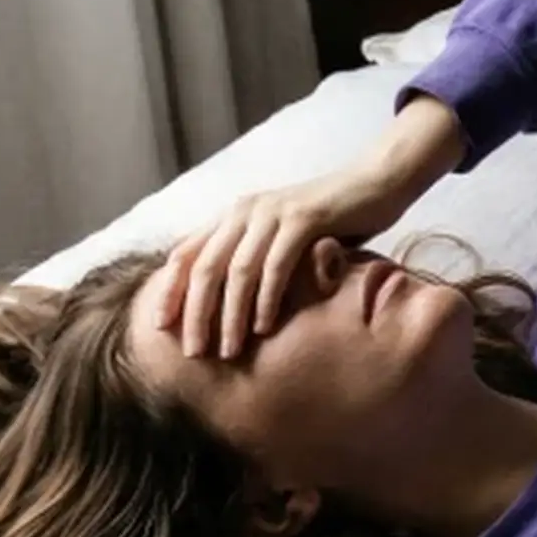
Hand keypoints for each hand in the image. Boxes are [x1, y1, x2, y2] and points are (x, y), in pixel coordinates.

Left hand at [158, 95, 465, 357]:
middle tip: (194, 353)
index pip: (185, 254)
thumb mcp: (281, 237)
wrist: (376, 184)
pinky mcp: (304, 219)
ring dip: (229, 316)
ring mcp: (273, 213)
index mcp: (233, 215)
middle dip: (195, 314)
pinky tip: (262, 328)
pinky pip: (275, 266)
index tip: (160, 328)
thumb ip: (253, 257)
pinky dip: (266, 300)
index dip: (169, 291)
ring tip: (228, 350)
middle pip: (205, 268)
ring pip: (237, 271)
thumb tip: (223, 302)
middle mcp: (245, 210)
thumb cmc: (332, 219)